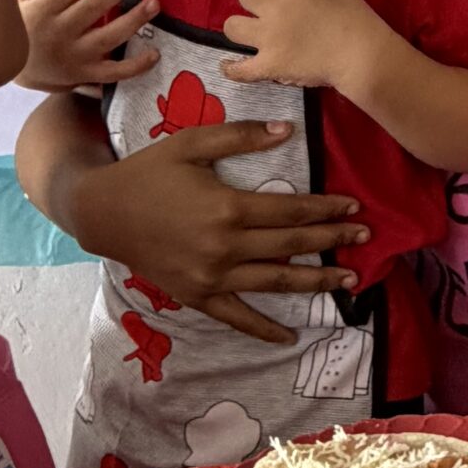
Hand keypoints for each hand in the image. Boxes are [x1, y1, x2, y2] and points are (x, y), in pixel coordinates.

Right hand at [15, 0, 159, 91]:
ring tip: (154, 4)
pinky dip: (136, 66)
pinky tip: (155, 53)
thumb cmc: (20, 20)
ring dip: (134, 21)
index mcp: (41, 10)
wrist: (6, 65)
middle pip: (93, 8)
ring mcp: (73, 57)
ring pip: (108, 38)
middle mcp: (58, 33)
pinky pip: (113, 73)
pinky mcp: (84, 74)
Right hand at [69, 120, 370, 345]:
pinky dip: (264, 328)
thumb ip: (240, 137)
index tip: (353, 206)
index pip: (291, 211)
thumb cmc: (149, 171)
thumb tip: (288, 131)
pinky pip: (238, 316)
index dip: (325, 208)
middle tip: (365, 237)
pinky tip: (290, 335)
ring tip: (348, 281)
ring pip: (275, 281)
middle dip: (332, 240)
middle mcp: (225, 246)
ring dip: (315, 282)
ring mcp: (213, 276)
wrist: (103, 213)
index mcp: (228, 207)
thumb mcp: (191, 144)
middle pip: (291, 245)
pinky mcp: (198, 296)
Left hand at [221, 0, 383, 91]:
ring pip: (232, 26)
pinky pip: (241, 69)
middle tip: (267, 12)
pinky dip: (233, 69)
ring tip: (249, 34)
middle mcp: (274, 7)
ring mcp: (269, 37)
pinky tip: (229, 66)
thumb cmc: (356, 19)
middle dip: (254, 1)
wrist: (362, 56)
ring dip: (240, 28)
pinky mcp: (270, 65)